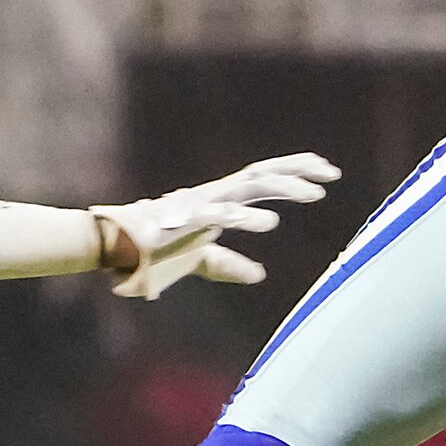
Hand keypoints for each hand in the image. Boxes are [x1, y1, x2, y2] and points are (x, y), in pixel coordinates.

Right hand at [92, 153, 339, 298]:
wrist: (113, 248)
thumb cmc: (153, 250)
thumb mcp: (199, 260)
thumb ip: (229, 263)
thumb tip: (260, 275)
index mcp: (219, 200)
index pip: (263, 178)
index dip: (294, 172)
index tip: (326, 174)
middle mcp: (214, 194)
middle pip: (263, 173)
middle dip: (298, 170)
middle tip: (333, 174)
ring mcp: (201, 204)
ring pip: (248, 186)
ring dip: (283, 188)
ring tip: (315, 194)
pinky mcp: (185, 221)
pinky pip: (220, 214)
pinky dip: (245, 217)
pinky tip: (270, 222)